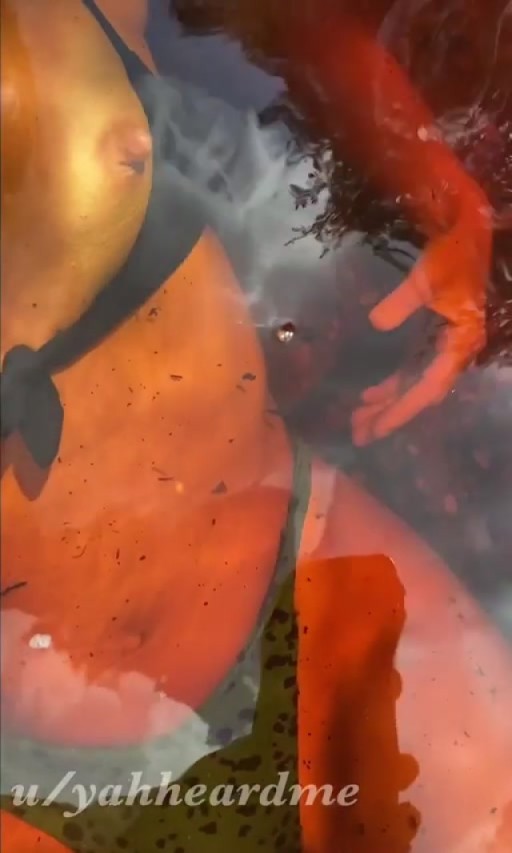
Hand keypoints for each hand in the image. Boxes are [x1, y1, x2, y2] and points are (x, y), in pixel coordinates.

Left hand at [352, 193, 491, 445]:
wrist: (469, 233)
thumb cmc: (452, 255)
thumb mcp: (427, 279)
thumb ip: (401, 302)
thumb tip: (376, 323)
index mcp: (459, 344)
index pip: (426, 388)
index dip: (400, 410)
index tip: (376, 429)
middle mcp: (454, 352)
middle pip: (418, 393)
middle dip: (389, 414)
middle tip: (358, 434)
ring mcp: (445, 346)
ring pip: (414, 384)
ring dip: (388, 401)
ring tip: (359, 418)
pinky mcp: (435, 337)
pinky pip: (413, 370)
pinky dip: (392, 383)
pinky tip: (371, 395)